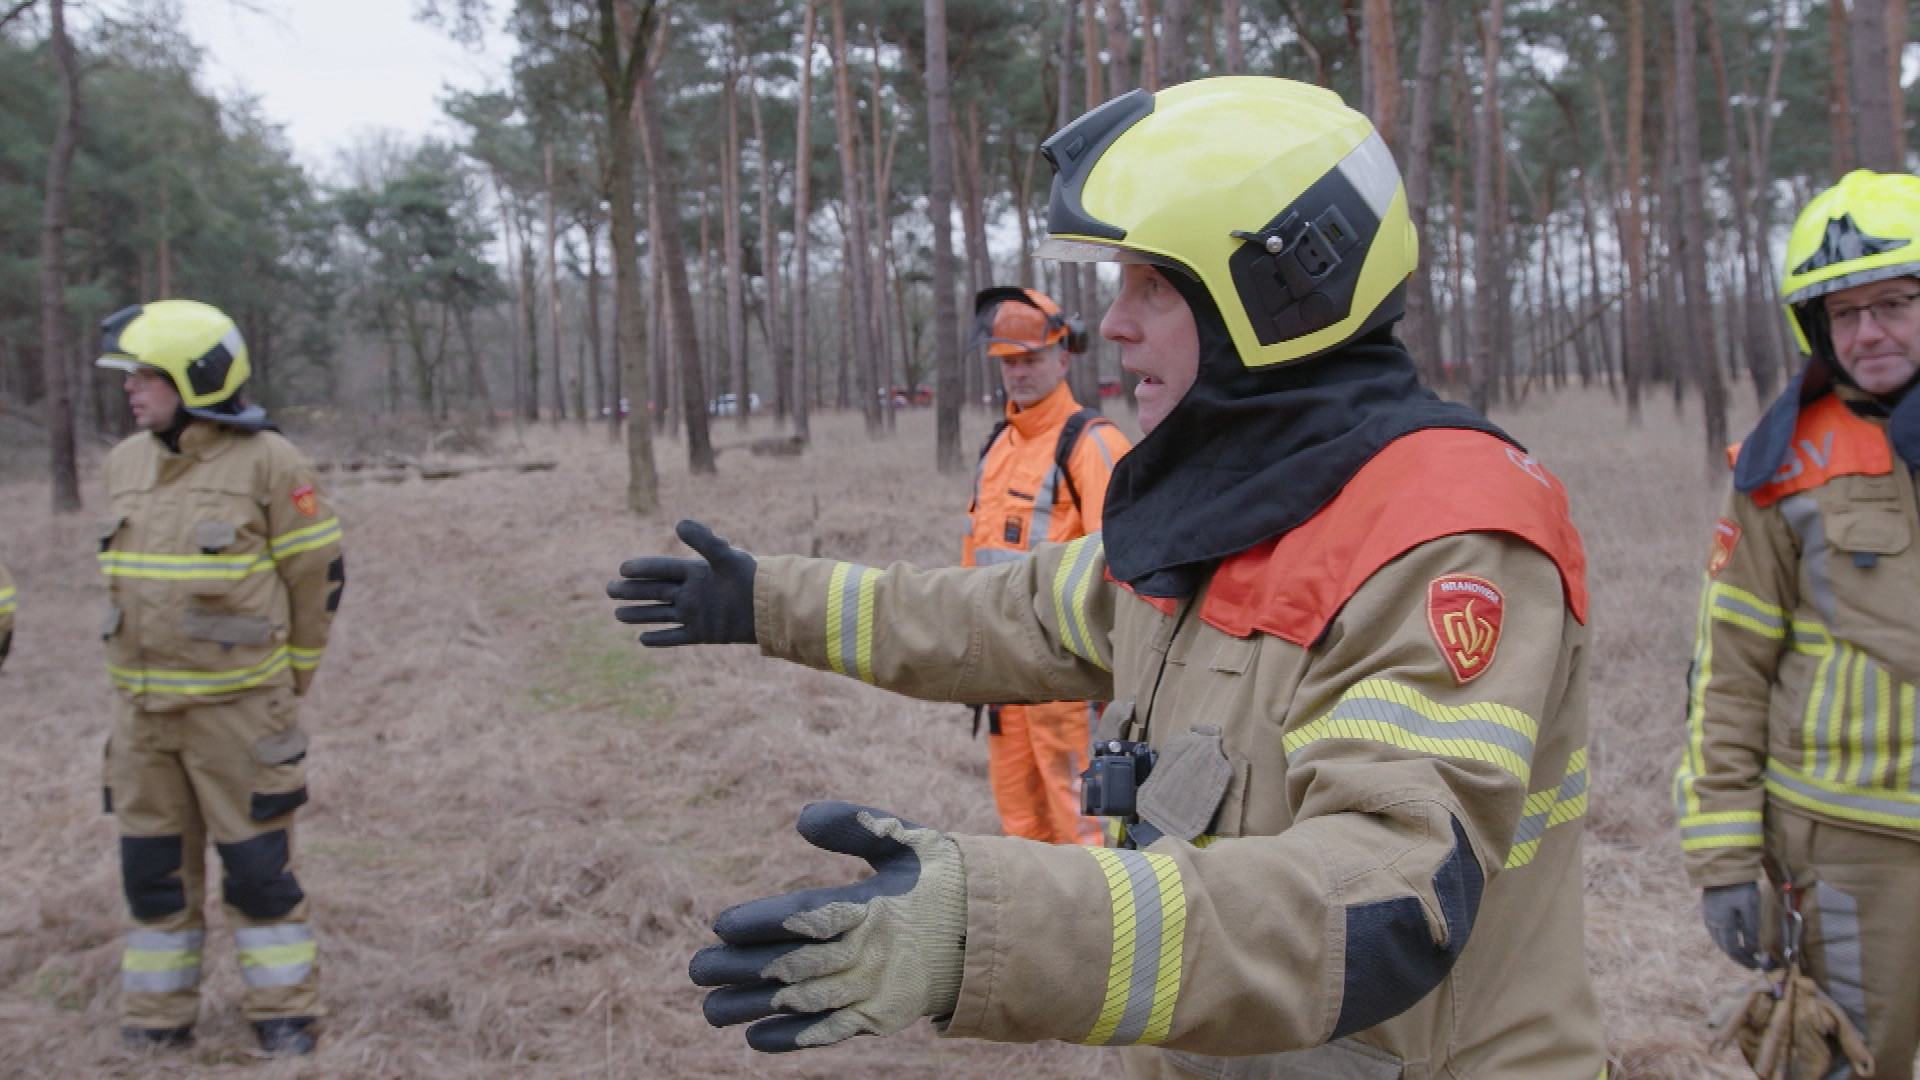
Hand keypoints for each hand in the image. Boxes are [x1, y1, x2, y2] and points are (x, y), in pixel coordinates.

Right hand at [609, 519, 756, 645]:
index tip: (623, 568)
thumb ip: (703, 541)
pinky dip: (660, 639)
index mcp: (694, 572)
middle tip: (609, 589)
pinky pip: (676, 636)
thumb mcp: (725, 556)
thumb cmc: (749, 576)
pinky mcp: (703, 633)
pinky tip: (642, 639)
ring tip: (617, 614)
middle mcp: (691, 592)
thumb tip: (678, 524)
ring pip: (660, 614)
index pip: (662, 569)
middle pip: (655, 591)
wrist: (771, 605)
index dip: (643, 568)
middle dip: (632, 591)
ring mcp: (695, 613)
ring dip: (639, 614)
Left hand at [688, 802, 966, 1051]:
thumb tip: (802, 817)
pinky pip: (832, 1032)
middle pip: (797, 964)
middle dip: (742, 970)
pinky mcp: (882, 1017)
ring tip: (709, 1010)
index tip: (721, 925)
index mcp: (875, 905)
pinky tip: (754, 1037)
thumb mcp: (905, 839)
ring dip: (754, 1008)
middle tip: (696, 970)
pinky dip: (794, 1038)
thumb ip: (855, 825)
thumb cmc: (936, 878)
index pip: (809, 915)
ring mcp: (877, 990)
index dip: (764, 923)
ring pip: (806, 1002)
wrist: (991, 933)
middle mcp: (873, 953)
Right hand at [1702, 882, 1765, 968]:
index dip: (1744, 960)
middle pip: (1723, 946)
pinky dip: (1724, 937)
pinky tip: (1731, 934)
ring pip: (1718, 938)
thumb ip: (1751, 931)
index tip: (1755, 966)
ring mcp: (1707, 914)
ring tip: (1742, 951)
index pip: (1733, 949)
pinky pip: (1715, 929)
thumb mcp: (1750, 909)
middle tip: (1750, 962)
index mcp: (1723, 925)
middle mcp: (1712, 922)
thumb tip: (1752, 951)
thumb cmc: (1739, 887)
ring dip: (1730, 947)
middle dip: (1737, 956)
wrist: (1722, 866)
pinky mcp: (1708, 907)